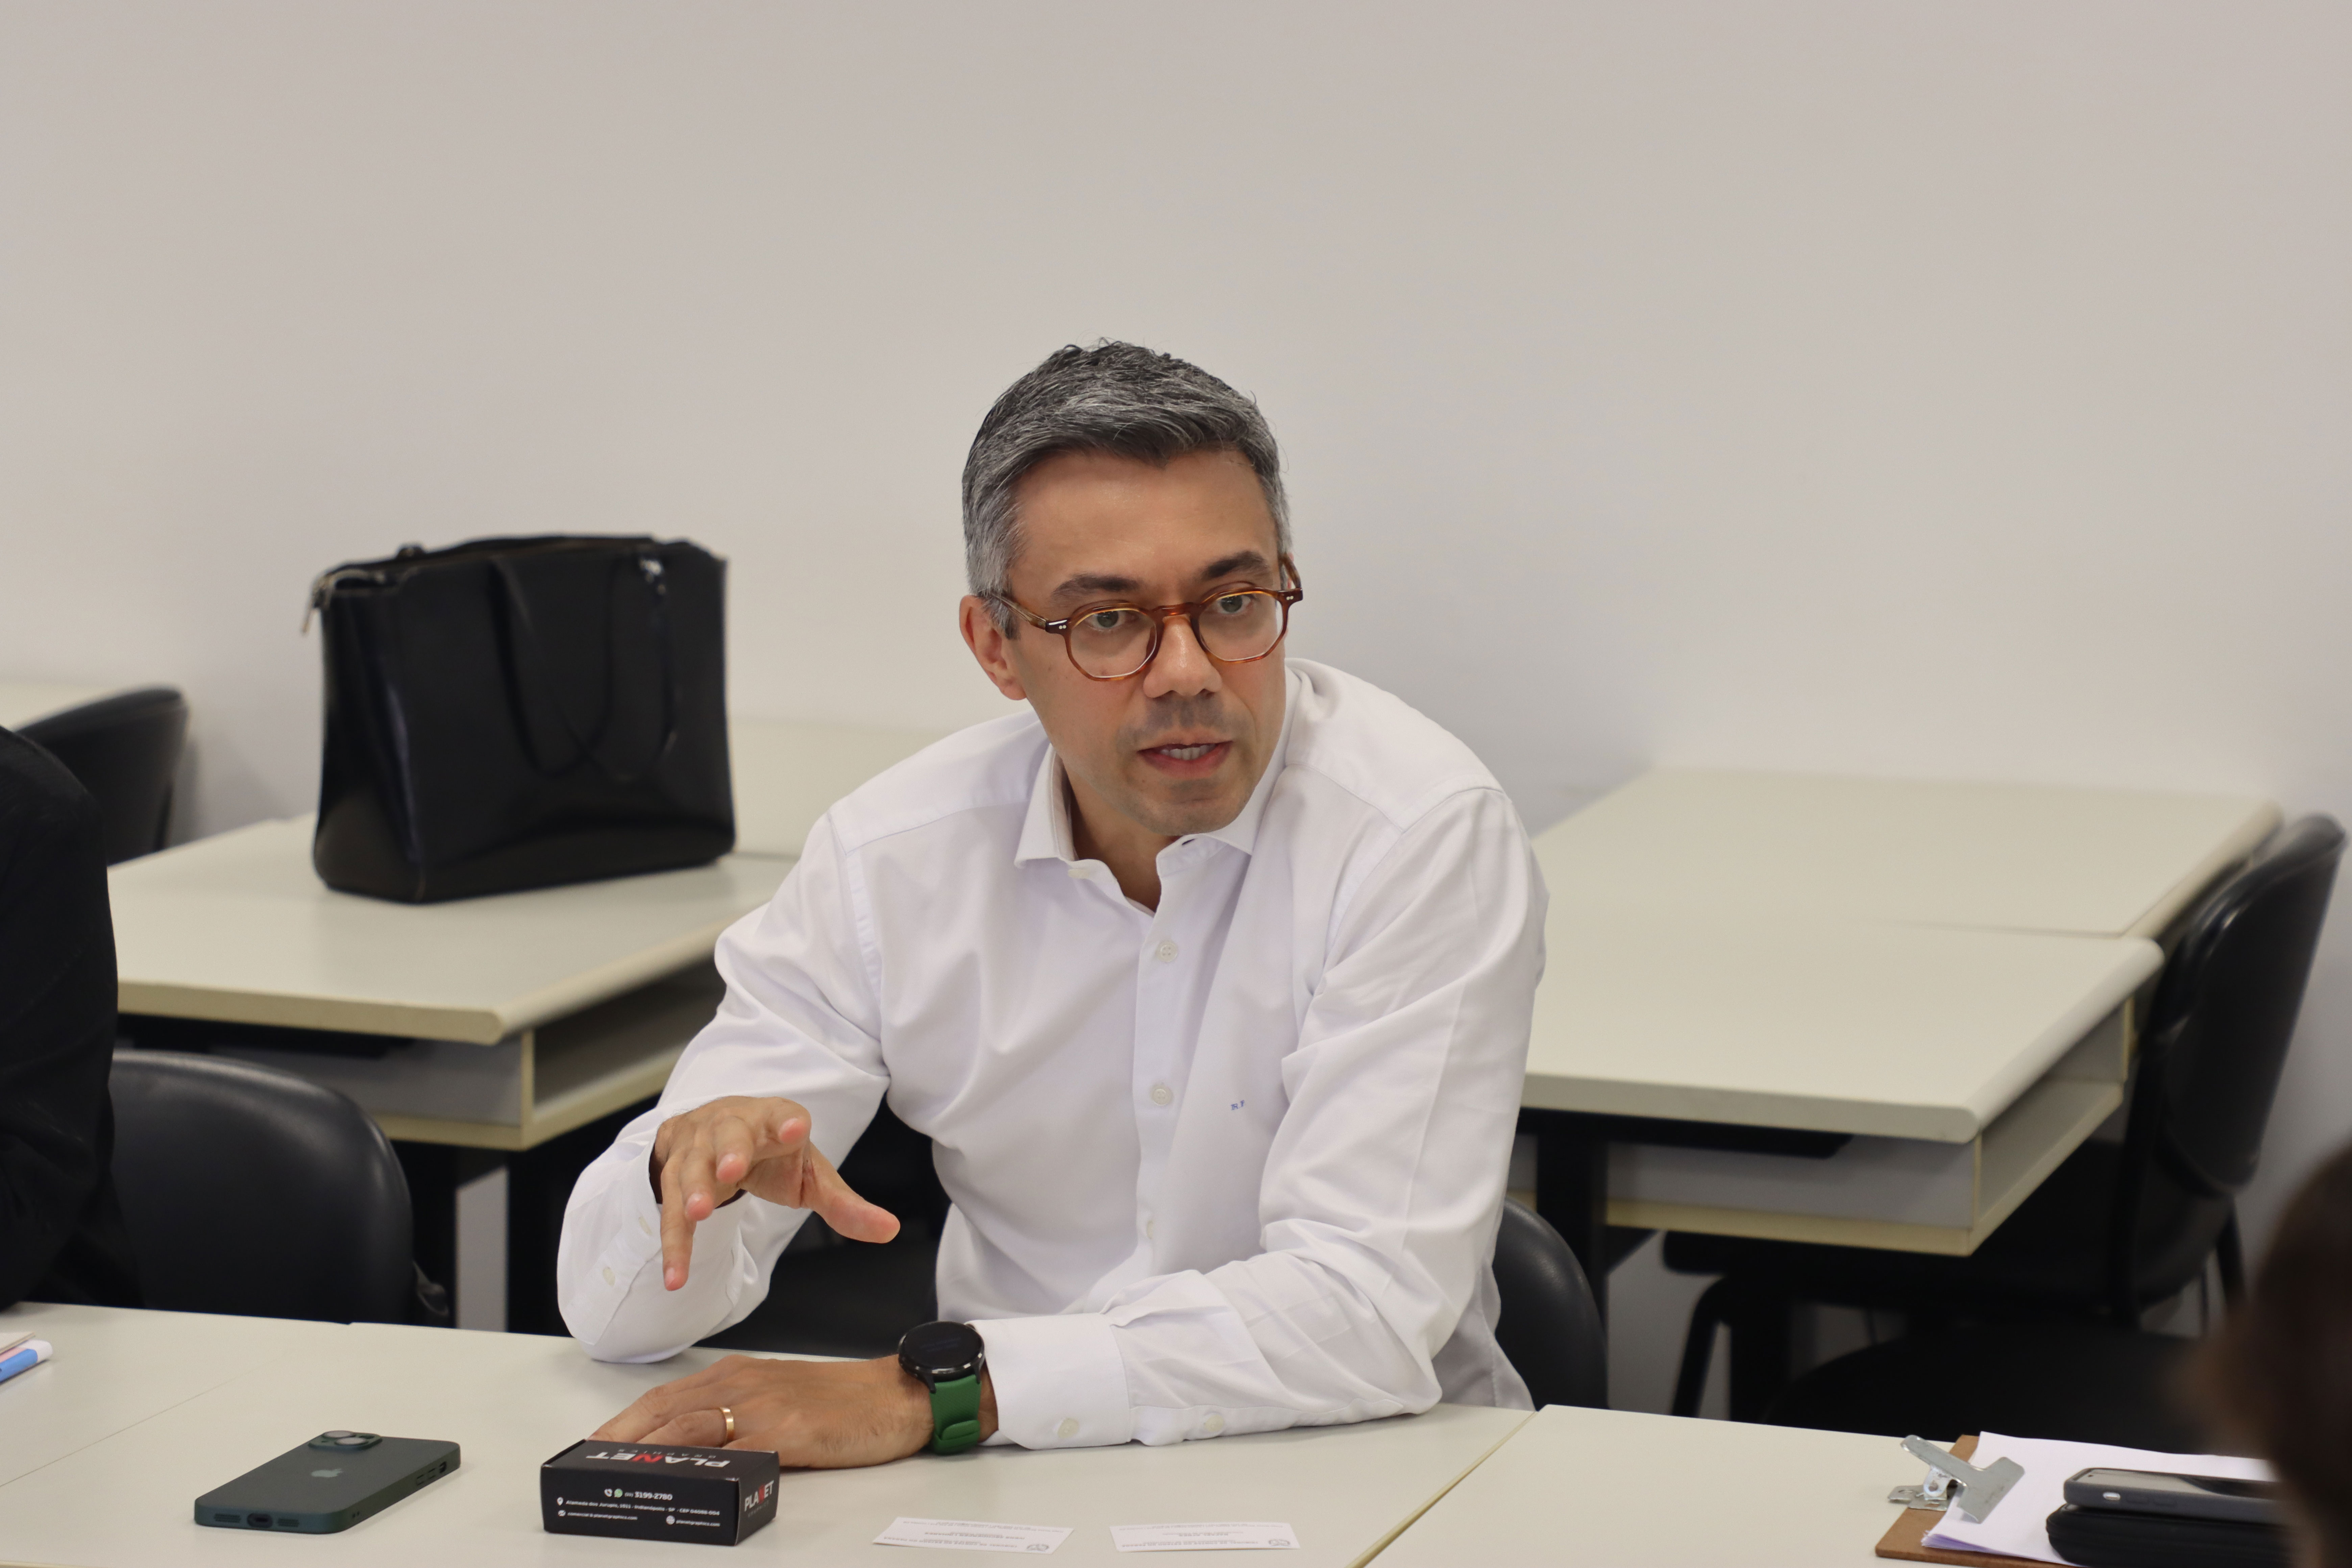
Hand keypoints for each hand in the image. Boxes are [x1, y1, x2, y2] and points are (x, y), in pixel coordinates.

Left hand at [591, 1353, 995, 1468]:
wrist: (898, 1396)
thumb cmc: (843, 1403)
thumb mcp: (781, 1401)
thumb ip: (739, 1417)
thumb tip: (696, 1450)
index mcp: (738, 1375)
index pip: (666, 1397)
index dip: (626, 1422)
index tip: (596, 1445)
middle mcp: (743, 1383)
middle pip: (665, 1409)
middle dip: (621, 1437)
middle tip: (588, 1464)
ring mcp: (763, 1405)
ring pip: (687, 1425)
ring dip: (646, 1450)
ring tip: (614, 1474)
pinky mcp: (787, 1430)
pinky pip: (732, 1448)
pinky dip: (698, 1461)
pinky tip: (678, 1475)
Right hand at [649, 1096, 899, 1289]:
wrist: (716, 1133)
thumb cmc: (772, 1152)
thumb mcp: (809, 1173)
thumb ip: (844, 1203)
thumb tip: (889, 1230)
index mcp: (774, 1119)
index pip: (783, 1114)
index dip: (787, 1121)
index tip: (795, 1128)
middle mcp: (731, 1126)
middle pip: (728, 1134)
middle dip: (730, 1151)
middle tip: (731, 1170)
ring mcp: (697, 1147)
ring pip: (691, 1166)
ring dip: (692, 1189)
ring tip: (698, 1213)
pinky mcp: (672, 1173)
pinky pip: (669, 1208)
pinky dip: (673, 1242)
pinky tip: (676, 1275)